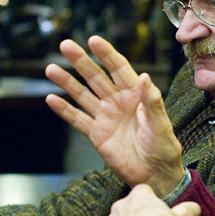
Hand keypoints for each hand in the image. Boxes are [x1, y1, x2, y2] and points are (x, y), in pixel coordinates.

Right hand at [45, 36, 184, 195]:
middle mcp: (118, 102)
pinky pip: (78, 119)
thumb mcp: (161, 124)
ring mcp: (106, 117)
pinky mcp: (96, 134)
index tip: (94, 41)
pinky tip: (51, 99)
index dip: (107, 55)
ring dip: (67, 82)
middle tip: (66, 45)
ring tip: (51, 69)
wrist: (154, 174)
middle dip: (81, 61)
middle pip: (97, 77)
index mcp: (136, 95)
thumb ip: (152, 101)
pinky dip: (64, 110)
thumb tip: (144, 77)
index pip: (119, 69)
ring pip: (83, 94)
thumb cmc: (163, 147)